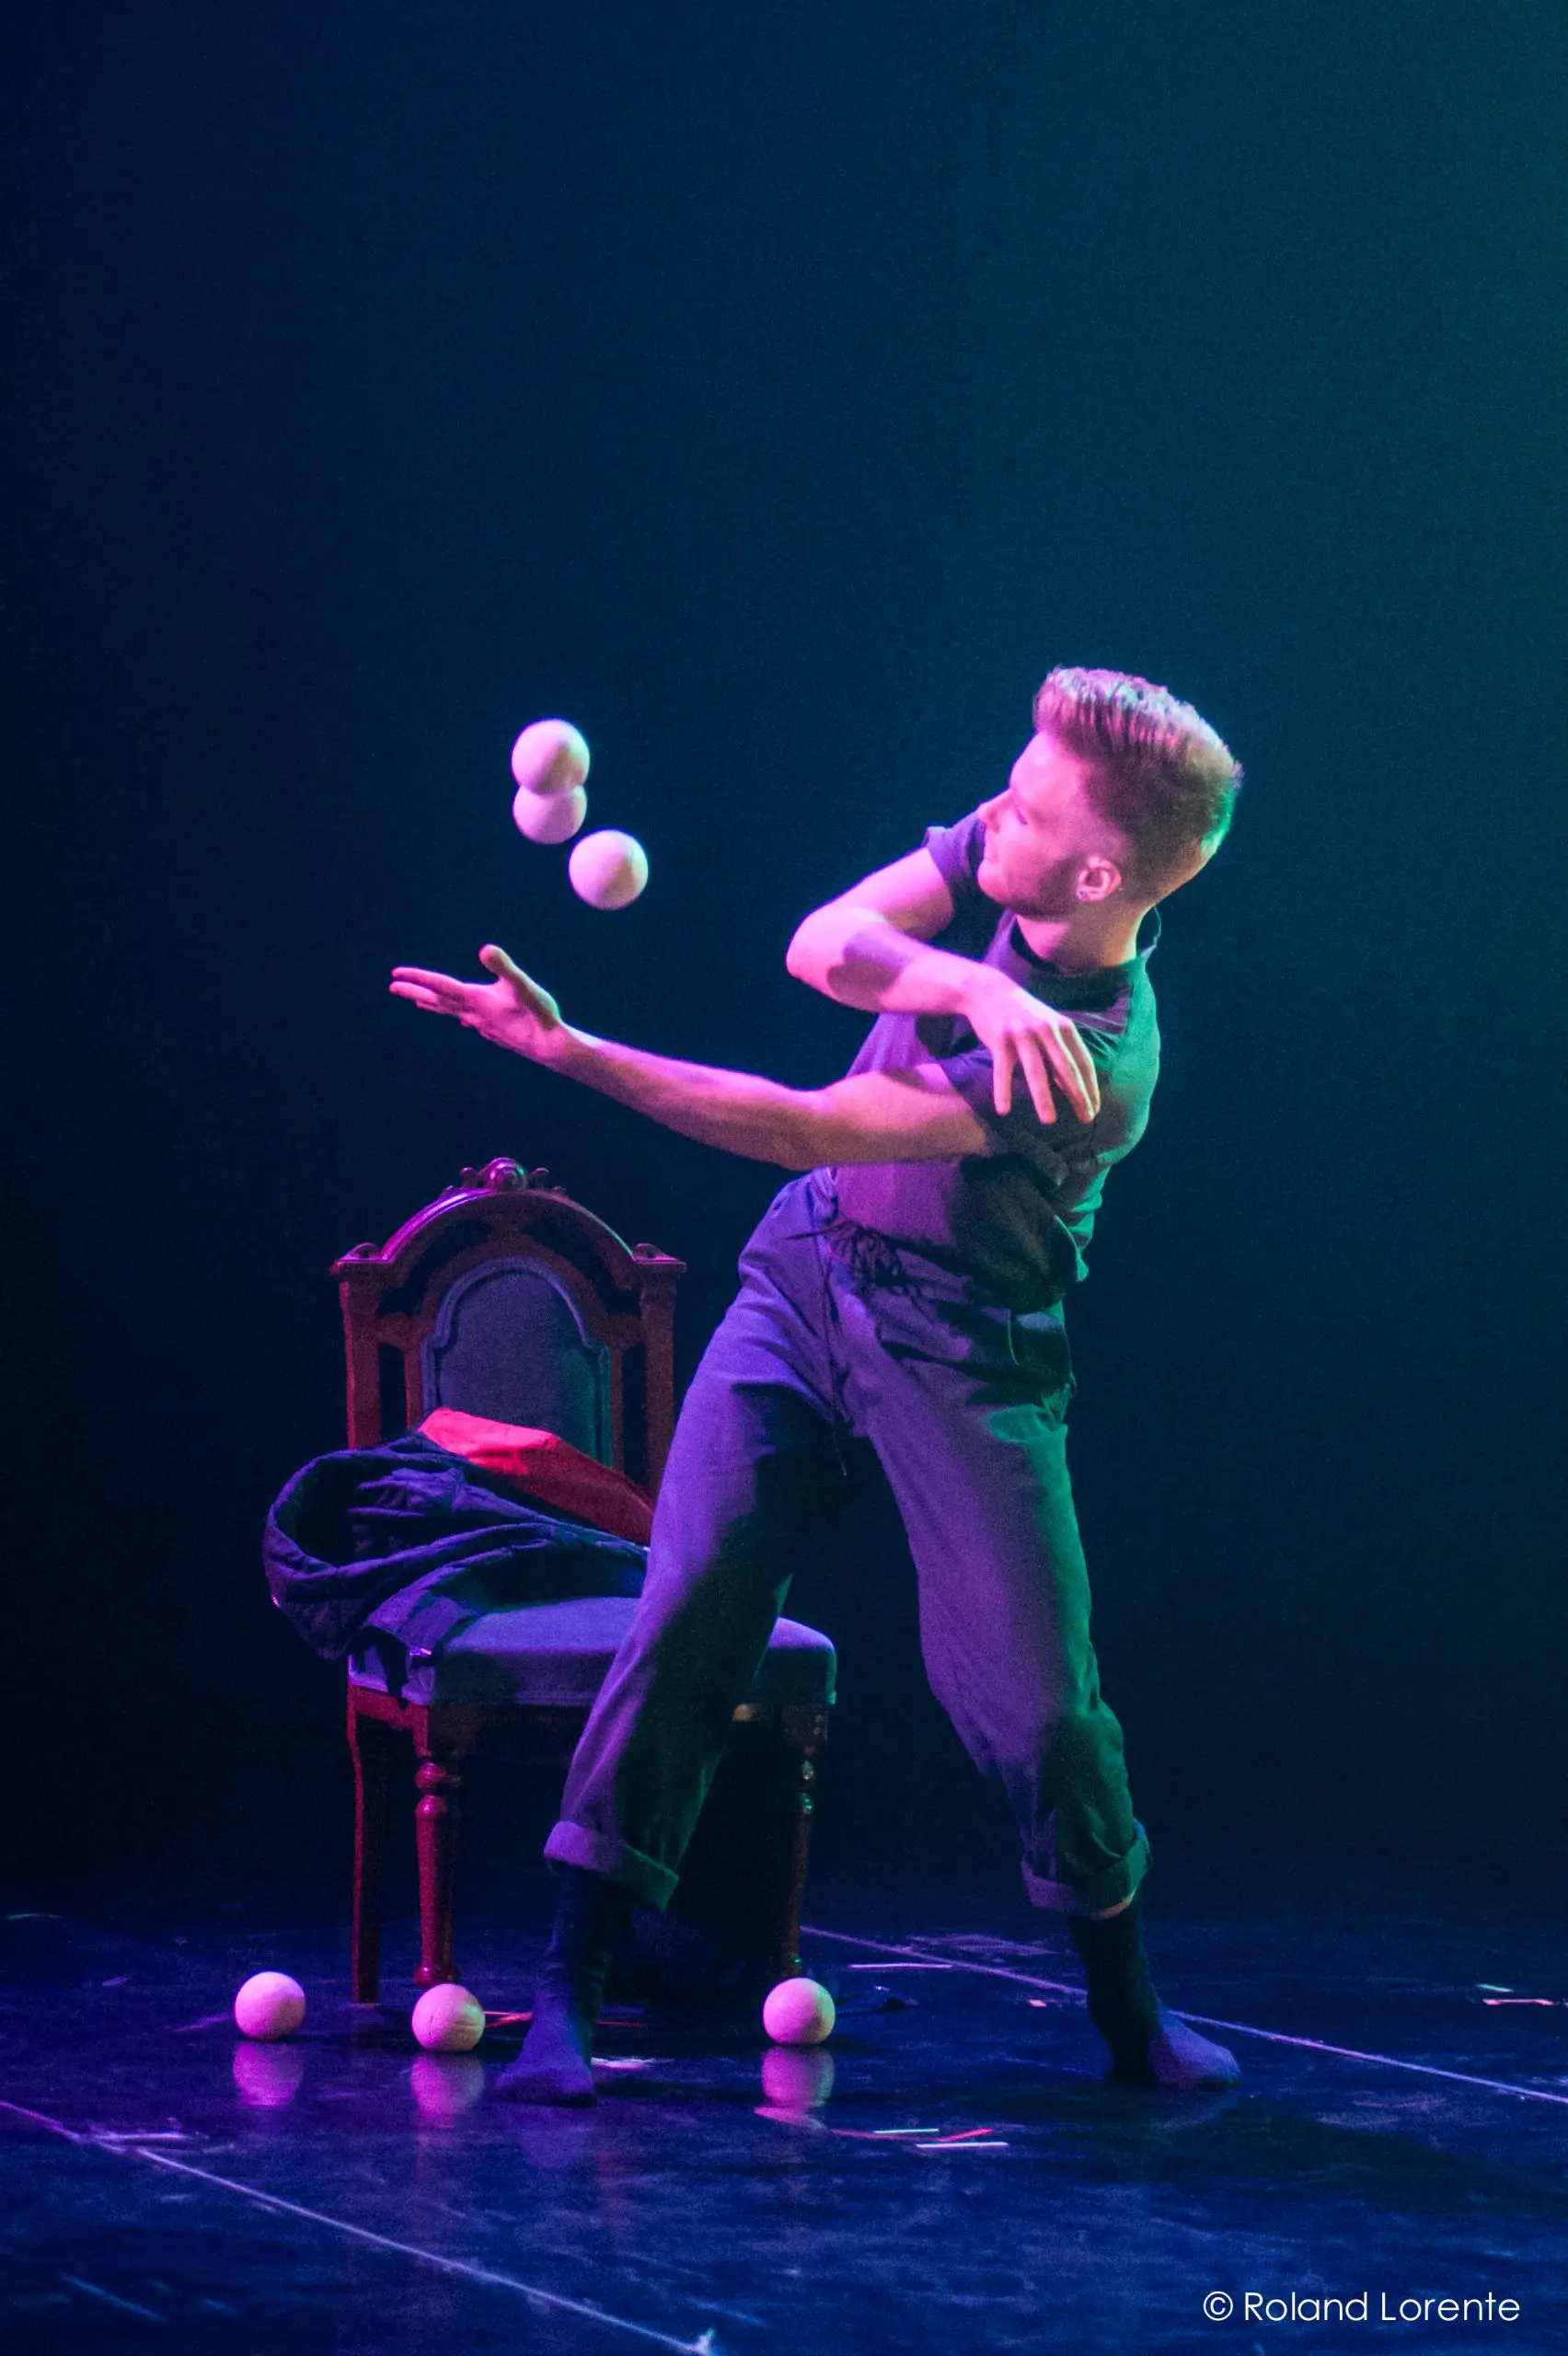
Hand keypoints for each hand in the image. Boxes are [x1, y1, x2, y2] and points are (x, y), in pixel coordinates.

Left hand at [389, 944, 570, 1065]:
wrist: (549, 1048)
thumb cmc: (539, 1015)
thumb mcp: (523, 985)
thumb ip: (504, 967)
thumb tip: (485, 949)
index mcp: (476, 999)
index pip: (440, 985)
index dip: (418, 977)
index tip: (396, 973)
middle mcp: (473, 1013)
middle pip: (438, 1000)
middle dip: (415, 992)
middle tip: (393, 987)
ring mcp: (481, 1024)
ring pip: (450, 1012)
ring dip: (432, 1003)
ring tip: (418, 1001)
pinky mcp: (492, 1030)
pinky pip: (466, 1020)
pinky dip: (455, 1014)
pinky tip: (462, 1019)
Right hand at [962, 970, 1100, 1123]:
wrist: (988, 991)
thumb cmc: (1022, 1014)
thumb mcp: (1048, 1027)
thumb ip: (1060, 1053)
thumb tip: (1073, 1086)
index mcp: (1063, 1027)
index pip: (1083, 1062)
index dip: (1091, 1087)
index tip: (1095, 1109)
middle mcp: (1046, 1029)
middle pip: (1066, 1068)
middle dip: (1078, 1095)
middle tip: (1086, 1118)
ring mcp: (1022, 1034)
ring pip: (1036, 1071)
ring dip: (1043, 1098)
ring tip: (1049, 1121)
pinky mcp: (1000, 1040)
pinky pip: (1003, 1071)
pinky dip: (1003, 1091)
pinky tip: (1004, 1110)